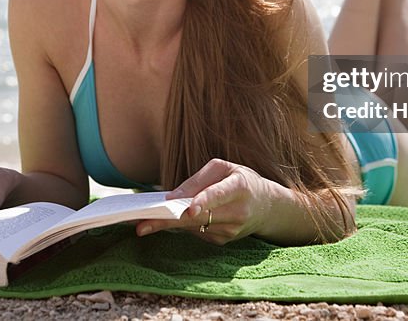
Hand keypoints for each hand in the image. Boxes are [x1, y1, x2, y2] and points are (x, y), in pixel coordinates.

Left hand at [135, 158, 274, 244]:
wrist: (265, 206)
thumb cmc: (240, 180)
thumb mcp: (224, 168)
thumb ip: (198, 179)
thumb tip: (172, 196)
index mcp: (240, 187)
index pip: (219, 194)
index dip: (204, 201)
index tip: (188, 209)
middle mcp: (238, 212)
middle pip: (198, 218)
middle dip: (168, 221)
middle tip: (142, 225)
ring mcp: (232, 230)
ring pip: (194, 227)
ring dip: (169, 224)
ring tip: (146, 221)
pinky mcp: (224, 241)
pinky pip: (197, 232)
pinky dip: (183, 225)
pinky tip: (175, 218)